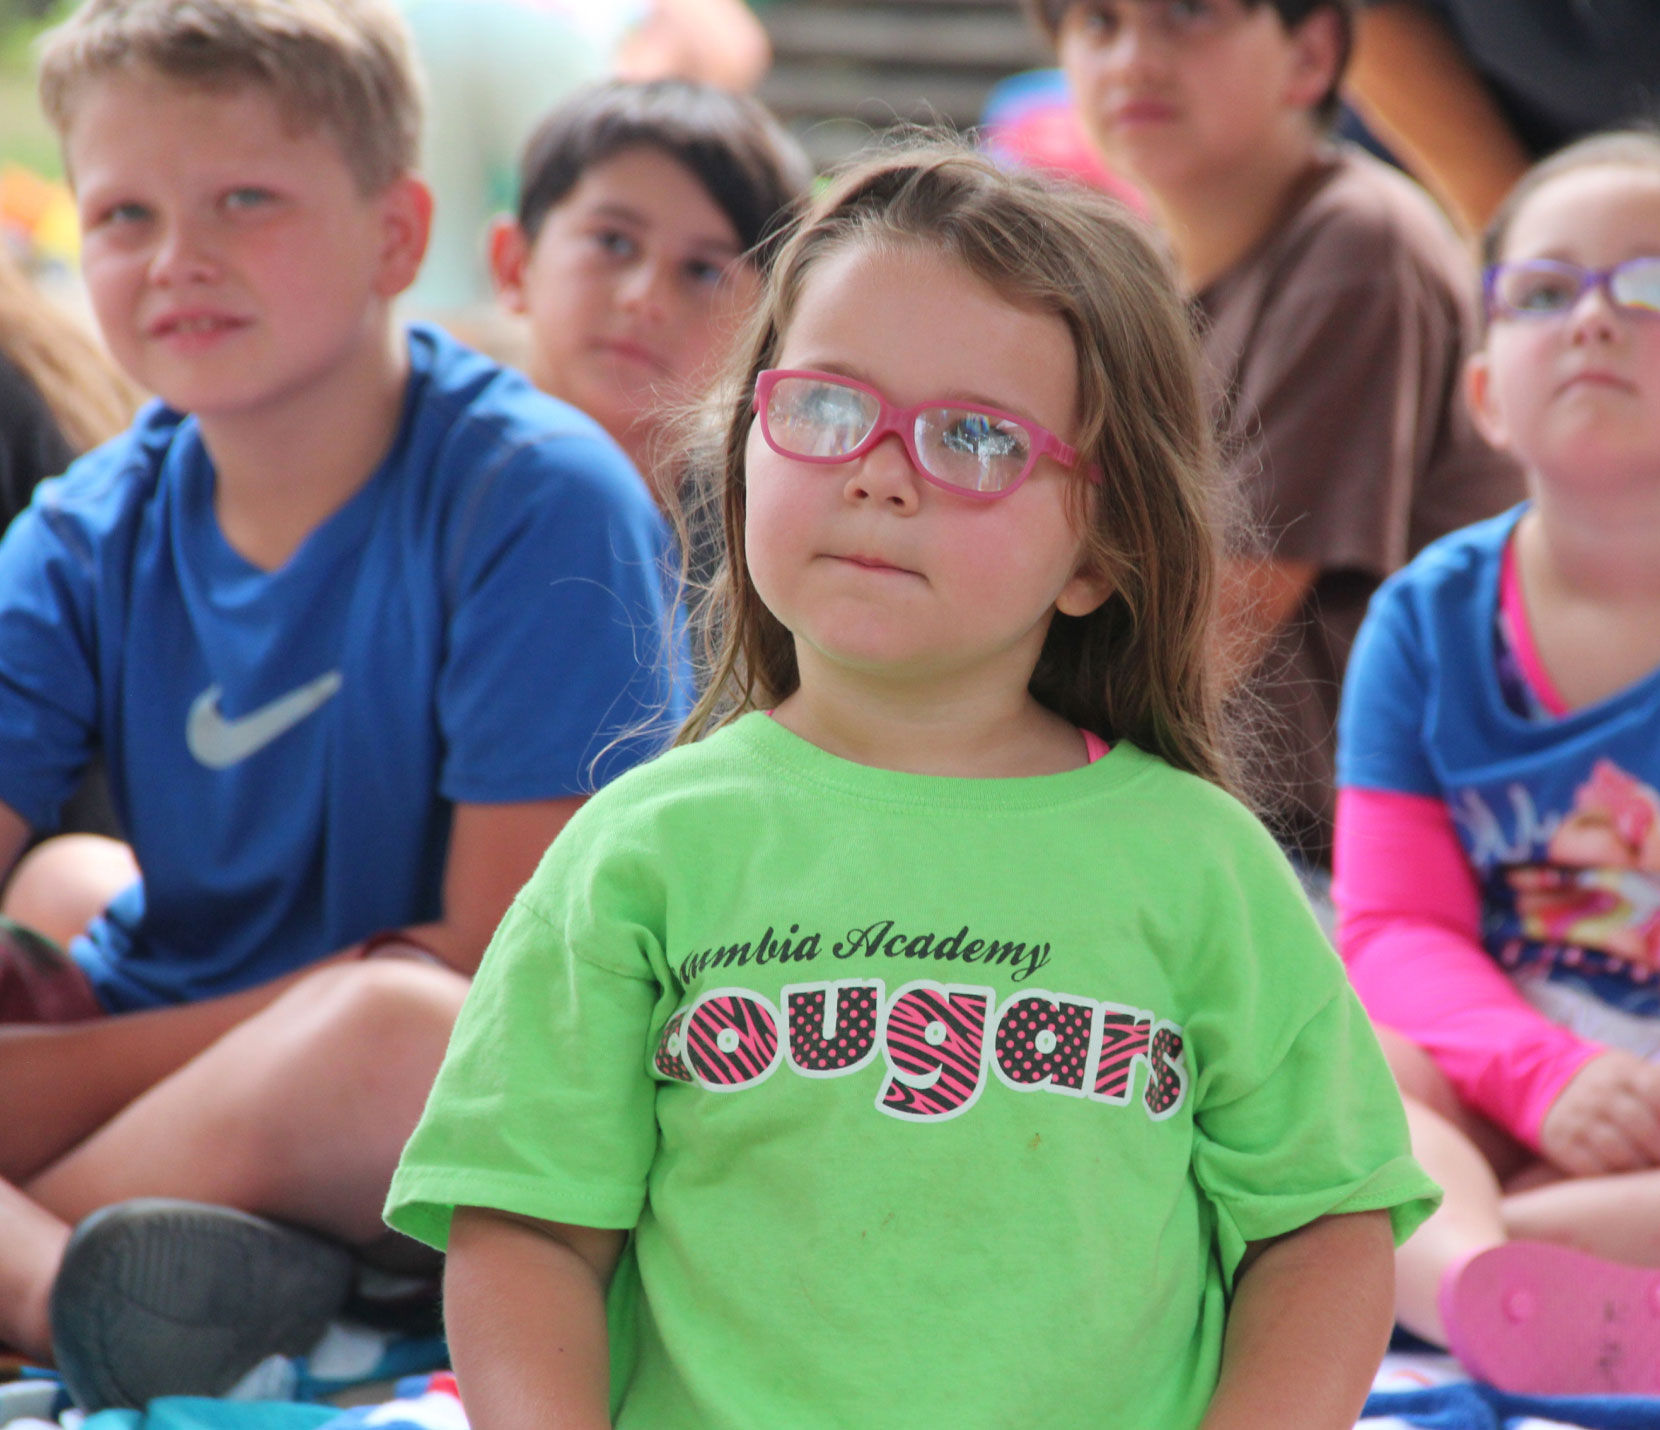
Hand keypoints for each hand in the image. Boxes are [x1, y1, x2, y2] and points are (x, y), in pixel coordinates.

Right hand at [1538, 1049, 1659, 1175]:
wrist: (1546, 1082)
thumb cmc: (1611, 1087)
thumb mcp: (1635, 1075)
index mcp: (1623, 1071)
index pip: (1656, 1090)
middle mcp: (1597, 1091)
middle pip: (1641, 1126)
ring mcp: (1576, 1116)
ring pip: (1618, 1151)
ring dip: (1641, 1168)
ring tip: (1648, 1169)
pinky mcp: (1559, 1140)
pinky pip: (1591, 1167)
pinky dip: (1613, 1177)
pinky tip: (1624, 1177)